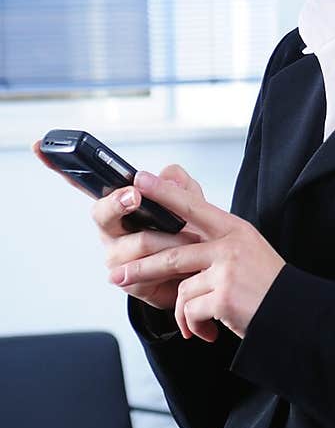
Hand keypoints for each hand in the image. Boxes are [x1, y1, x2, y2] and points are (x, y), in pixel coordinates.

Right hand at [31, 141, 204, 317]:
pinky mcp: (129, 282)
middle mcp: (110, 229)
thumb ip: (179, 185)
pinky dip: (173, 260)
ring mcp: (116, 257)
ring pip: (137, 242)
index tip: (40, 145)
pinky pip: (148, 268)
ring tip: (194, 235)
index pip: (86, 183)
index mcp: (118, 204)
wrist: (201, 274)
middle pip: (102, 212)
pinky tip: (185, 261)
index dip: (60, 166)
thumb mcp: (189, 202)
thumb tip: (164, 176)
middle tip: (134, 196)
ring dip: (170, 237)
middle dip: (117, 203)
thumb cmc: (188, 233)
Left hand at [105, 169, 285, 342]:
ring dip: (179, 312)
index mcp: (234, 229)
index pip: (193, 205)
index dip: (164, 192)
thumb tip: (178, 247)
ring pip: (181, 287)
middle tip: (117, 275)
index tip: (139, 180)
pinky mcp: (223, 296)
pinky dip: (194, 326)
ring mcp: (226, 269)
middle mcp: (229, 244)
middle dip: (140, 267)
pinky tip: (207, 332)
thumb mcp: (247, 252)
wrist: (295, 312)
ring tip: (183, 323)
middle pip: (172, 252)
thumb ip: (216, 244)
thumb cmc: (268, 286)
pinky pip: (190, 311)